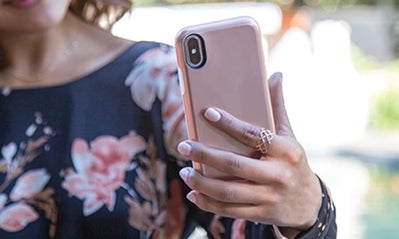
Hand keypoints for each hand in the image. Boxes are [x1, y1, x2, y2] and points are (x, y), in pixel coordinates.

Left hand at [177, 72, 321, 235]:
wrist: (309, 203)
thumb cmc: (293, 162)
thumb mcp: (290, 136)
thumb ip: (278, 107)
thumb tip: (276, 76)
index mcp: (285, 151)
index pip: (252, 135)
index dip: (229, 124)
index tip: (207, 112)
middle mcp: (278, 174)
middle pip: (234, 164)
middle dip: (205, 155)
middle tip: (183, 146)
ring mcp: (270, 197)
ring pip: (228, 191)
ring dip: (201, 182)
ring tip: (184, 171)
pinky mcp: (261, 214)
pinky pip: (230, 210)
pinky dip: (208, 203)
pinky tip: (193, 193)